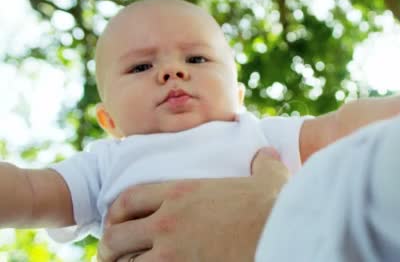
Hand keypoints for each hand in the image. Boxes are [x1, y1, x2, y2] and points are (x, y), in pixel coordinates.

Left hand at [97, 147, 288, 261]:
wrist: (282, 232)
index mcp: (182, 192)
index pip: (129, 198)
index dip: (116, 213)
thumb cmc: (274, 207)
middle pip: (116, 234)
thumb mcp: (268, 177)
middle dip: (110, 247)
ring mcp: (172, 250)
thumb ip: (262, 163)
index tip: (118, 223)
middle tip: (115, 255)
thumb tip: (267, 153)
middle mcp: (168, 219)